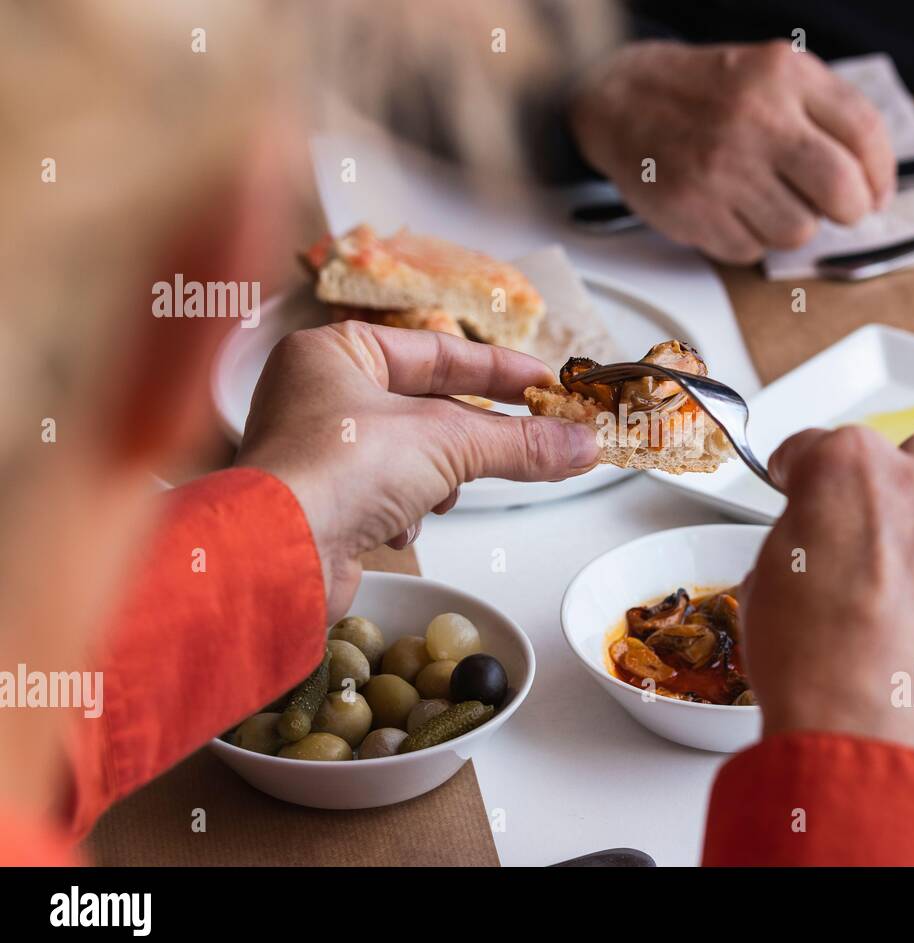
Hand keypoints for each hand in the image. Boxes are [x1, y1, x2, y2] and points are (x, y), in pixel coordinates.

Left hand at [236, 321, 597, 618]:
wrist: (275, 559)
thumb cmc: (334, 473)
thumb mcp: (446, 443)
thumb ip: (519, 442)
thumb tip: (580, 444)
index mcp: (334, 353)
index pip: (436, 352)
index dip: (497, 370)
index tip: (544, 385)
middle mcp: (319, 396)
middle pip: (428, 408)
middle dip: (474, 437)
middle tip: (535, 442)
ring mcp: (319, 452)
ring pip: (413, 456)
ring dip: (436, 480)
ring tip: (438, 494)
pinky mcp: (325, 504)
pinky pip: (389, 496)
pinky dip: (405, 512)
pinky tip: (396, 526)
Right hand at [569, 40, 894, 263]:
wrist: (623, 99)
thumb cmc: (708, 94)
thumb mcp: (774, 74)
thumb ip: (829, 114)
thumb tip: (875, 184)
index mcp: (784, 75)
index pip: (864, 135)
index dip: (881, 176)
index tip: (875, 193)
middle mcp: (755, 119)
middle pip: (842, 192)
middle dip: (849, 211)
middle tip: (835, 209)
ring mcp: (721, 167)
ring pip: (798, 231)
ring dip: (791, 225)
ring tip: (765, 199)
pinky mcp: (693, 209)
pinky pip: (750, 250)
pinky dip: (748, 238)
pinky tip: (730, 208)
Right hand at [738, 426, 913, 765]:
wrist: (866, 730)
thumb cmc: (811, 663)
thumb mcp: (764, 581)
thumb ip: (798, 536)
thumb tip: (810, 543)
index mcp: (847, 468)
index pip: (819, 445)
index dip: (802, 471)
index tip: (801, 483)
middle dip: (898, 485)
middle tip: (881, 528)